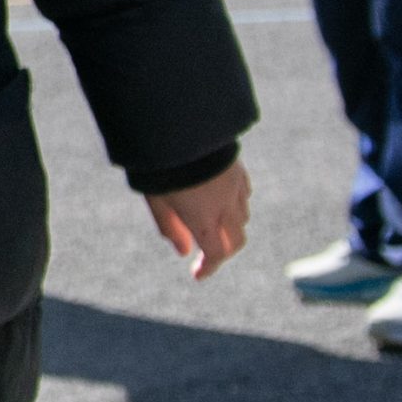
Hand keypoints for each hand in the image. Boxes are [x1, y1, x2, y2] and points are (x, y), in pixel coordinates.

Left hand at [146, 159, 250, 280]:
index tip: (197, 274)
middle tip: (207, 251)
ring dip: (230, 225)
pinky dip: (237, 203)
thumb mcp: (156, 199)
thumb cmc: (161, 165)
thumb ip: (170, 226)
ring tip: (211, 221)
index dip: (209, 268)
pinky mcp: (238, 168)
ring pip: (243, 216)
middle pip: (236, 241)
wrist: (179, 126)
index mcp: (205, 219)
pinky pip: (244, 193)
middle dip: (224, 251)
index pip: (217, 255)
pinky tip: (222, 198)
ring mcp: (235, 186)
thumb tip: (183, 250)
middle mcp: (225, 207)